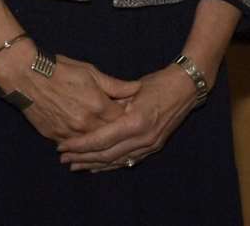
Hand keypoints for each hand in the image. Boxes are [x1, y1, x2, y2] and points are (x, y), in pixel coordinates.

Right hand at [0, 46, 138, 142]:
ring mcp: (68, 133)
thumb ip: (116, 85)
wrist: (26, 76)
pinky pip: (73, 145)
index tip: (131, 113)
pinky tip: (86, 140)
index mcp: (98, 106)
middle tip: (120, 126)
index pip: (122, 120)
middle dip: (116, 131)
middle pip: (109, 135)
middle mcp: (85, 124)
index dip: (128, 116)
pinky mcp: (54, 136)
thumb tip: (138, 89)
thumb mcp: (91, 72)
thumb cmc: (61, 70)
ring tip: (105, 135)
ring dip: (99, 140)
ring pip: (91, 144)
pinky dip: (81, 143)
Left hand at [58, 66, 203, 171]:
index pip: (100, 140)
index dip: (79, 145)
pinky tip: (97, 166)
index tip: (62, 146)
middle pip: (106, 155)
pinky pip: (128, 161)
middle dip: (82, 158)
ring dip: (94, 164)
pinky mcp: (154, 147)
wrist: (187, 88)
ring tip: (75, 165)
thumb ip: (111, 105)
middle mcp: (142, 138)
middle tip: (63, 158)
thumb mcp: (132, 90)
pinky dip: (110, 164)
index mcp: (135, 122)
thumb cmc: (158, 83)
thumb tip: (86, 116)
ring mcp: (150, 145)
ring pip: (116, 161)